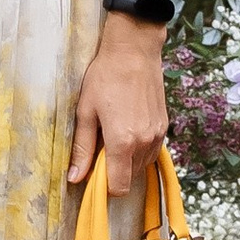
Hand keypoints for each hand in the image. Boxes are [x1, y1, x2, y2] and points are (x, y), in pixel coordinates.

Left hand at [67, 19, 168, 211]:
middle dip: (114, 171)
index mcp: (123, 142)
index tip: (93, 175)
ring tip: (112, 135)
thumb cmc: (104, 78)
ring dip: (127, 161)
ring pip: (142, 166)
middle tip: (99, 148)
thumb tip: (75, 178)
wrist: (134, 51)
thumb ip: (82, 148)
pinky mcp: (164, 127)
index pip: (119, 187)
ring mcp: (158, 135)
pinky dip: (138, 150)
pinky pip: (151, 151)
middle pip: (130, 178)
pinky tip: (127, 128)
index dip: (105, 187)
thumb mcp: (85, 112)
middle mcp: (144, 143)